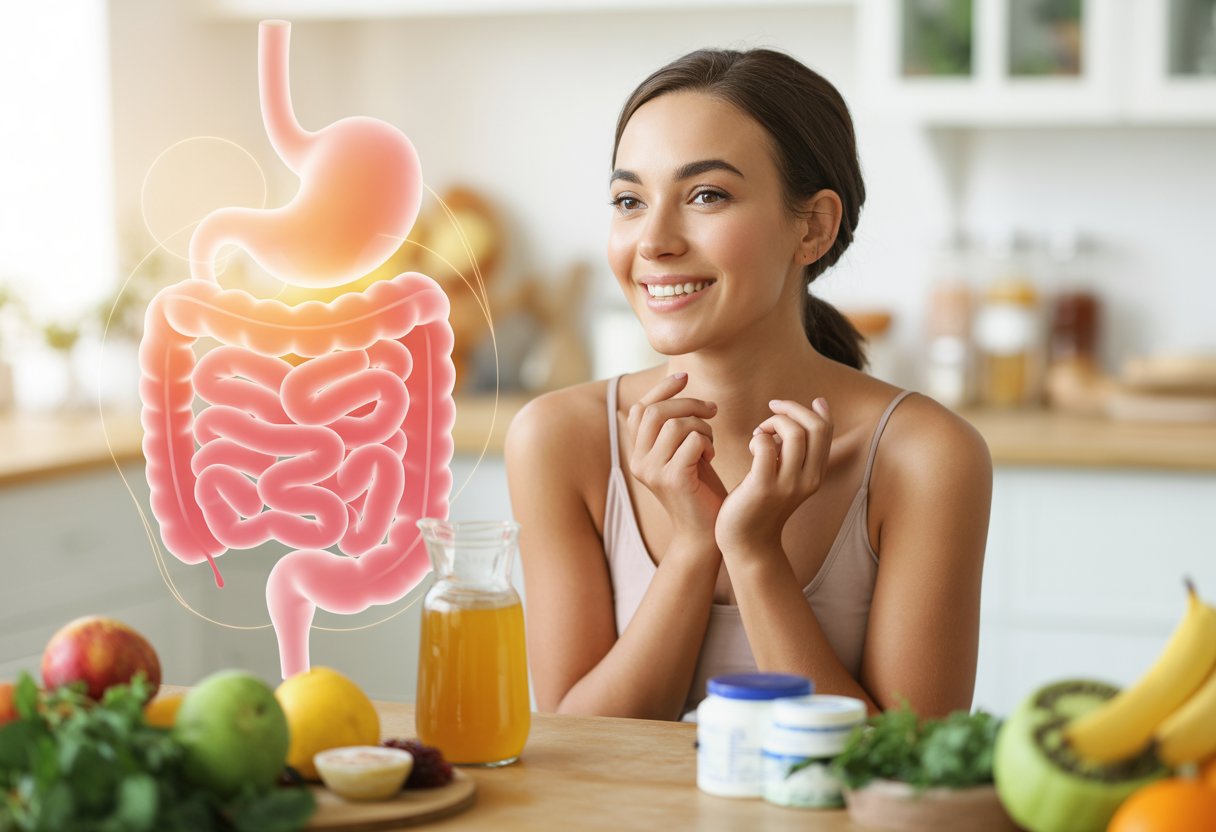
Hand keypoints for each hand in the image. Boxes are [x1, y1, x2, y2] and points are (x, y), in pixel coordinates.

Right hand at [624, 373, 726, 545]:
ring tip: (710, 442)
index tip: (685, 377)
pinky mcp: (673, 479)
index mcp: (637, 453)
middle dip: (688, 403)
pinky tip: (711, 457)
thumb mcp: (682, 450)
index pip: (640, 408)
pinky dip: (707, 441)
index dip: (662, 389)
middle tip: (711, 410)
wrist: (706, 531)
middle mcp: (638, 462)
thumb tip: (677, 382)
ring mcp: (653, 472)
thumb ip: (673, 424)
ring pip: (676, 424)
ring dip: (702, 426)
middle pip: (655, 411)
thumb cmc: (699, 488)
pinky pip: (693, 441)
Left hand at [715, 397, 832, 556]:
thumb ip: (795, 453)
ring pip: (793, 433)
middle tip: (770, 412)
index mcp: (816, 474)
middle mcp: (808, 479)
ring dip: (773, 422)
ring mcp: (788, 484)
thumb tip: (801, 420)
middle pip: (814, 427)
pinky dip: (758, 438)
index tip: (788, 406)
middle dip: (791, 409)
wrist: (748, 543)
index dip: (811, 409)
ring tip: (760, 433)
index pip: (825, 430)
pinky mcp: (764, 487)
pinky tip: (751, 447)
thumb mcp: (787, 477)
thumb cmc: (761, 504)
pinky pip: (766, 447)